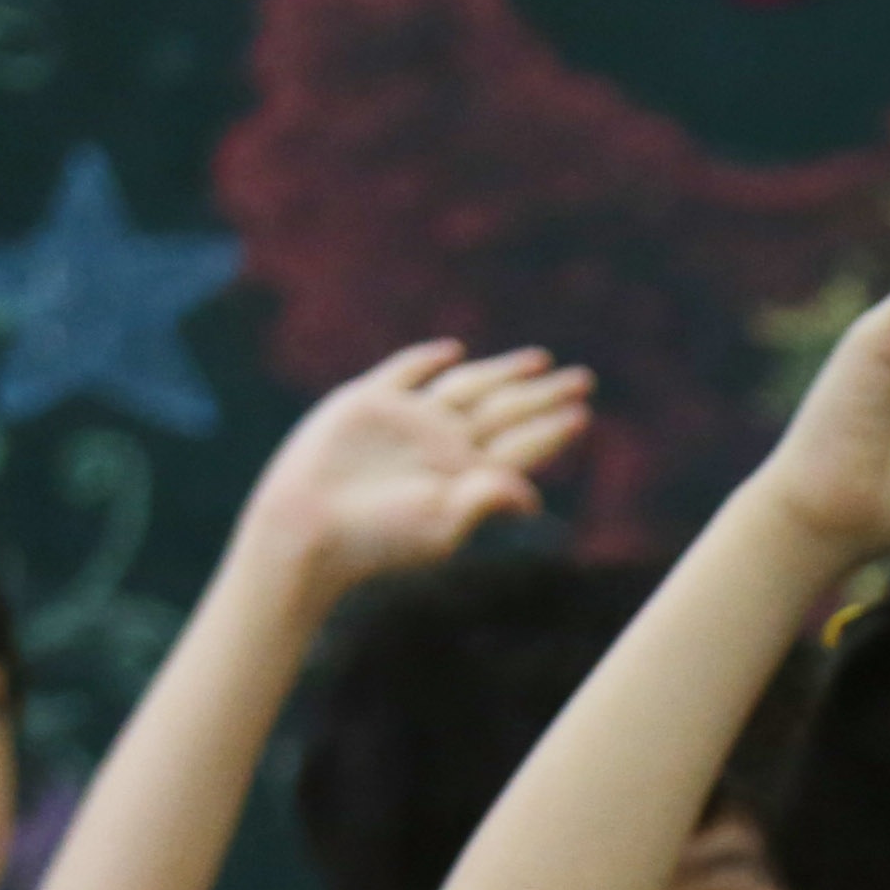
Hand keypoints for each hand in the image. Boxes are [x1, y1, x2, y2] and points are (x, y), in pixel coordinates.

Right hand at [243, 343, 591, 588]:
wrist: (304, 529)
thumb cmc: (375, 538)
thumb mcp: (440, 524)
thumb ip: (488, 500)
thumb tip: (534, 501)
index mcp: (467, 474)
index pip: (522, 446)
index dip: (552, 430)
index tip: (583, 414)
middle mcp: (442, 444)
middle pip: (505, 411)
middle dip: (542, 395)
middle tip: (585, 379)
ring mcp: (407, 422)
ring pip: (467, 388)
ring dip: (502, 373)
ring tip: (539, 360)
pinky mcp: (366, 404)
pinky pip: (404, 373)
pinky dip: (427, 359)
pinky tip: (453, 351)